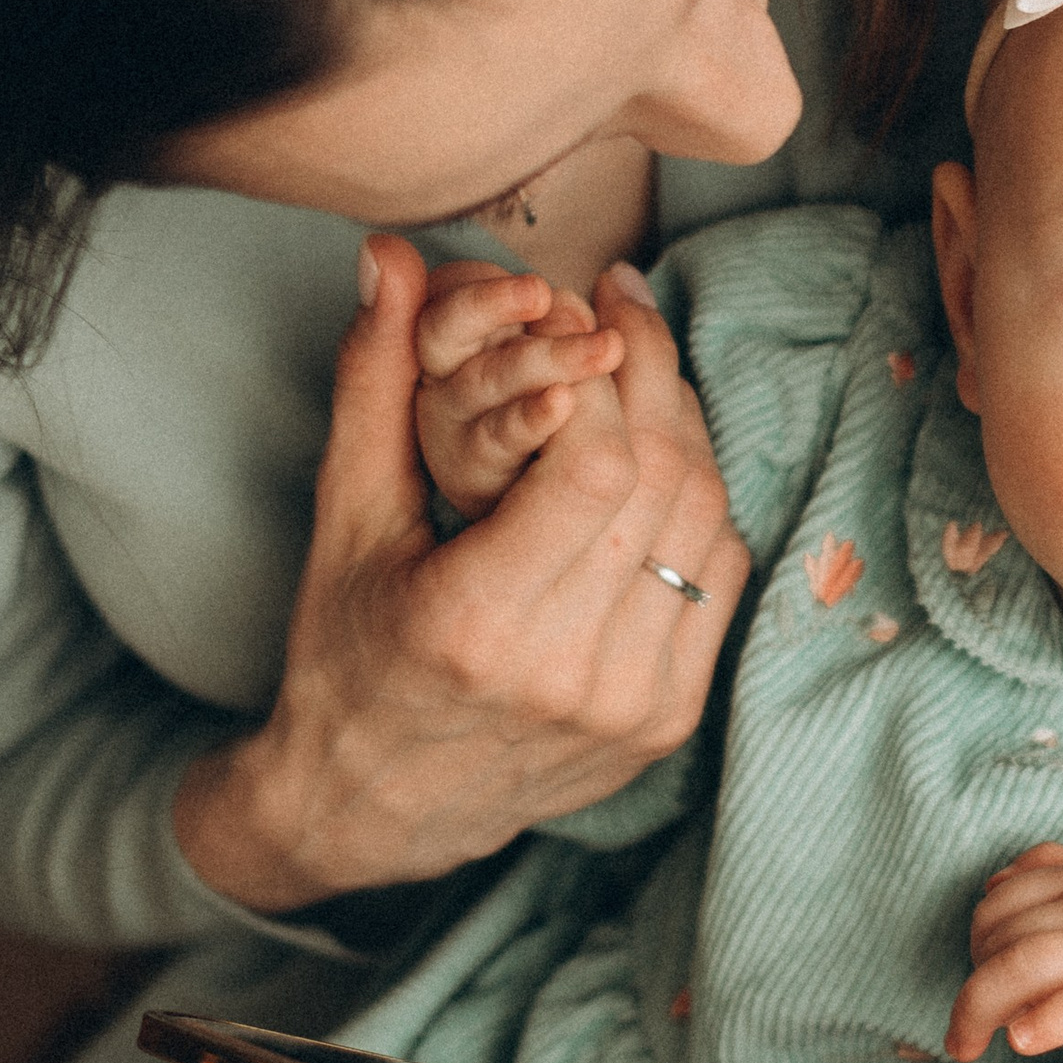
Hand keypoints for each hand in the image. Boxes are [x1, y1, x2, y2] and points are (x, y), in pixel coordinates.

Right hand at [174, 236, 747, 909]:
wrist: (375, 806)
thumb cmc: (344, 652)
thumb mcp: (343, 521)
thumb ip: (372, 384)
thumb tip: (387, 255)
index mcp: (473, 622)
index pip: (593, 467)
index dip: (602, 372)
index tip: (582, 307)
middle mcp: (563, 673)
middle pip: (663, 485)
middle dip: (651, 373)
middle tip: (624, 307)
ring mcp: (627, 705)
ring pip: (706, 525)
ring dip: (685, 429)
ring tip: (641, 371)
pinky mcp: (667, 722)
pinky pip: (719, 578)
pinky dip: (700, 505)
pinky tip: (659, 458)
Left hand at [946, 841, 1062, 1062]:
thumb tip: (997, 880)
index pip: (1007, 894)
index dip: (978, 940)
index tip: (981, 984)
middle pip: (1004, 929)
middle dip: (973, 981)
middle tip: (969, 1027)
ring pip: (1024, 961)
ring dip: (978, 1007)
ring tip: (969, 1046)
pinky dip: (1039, 1021)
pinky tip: (1021, 1042)